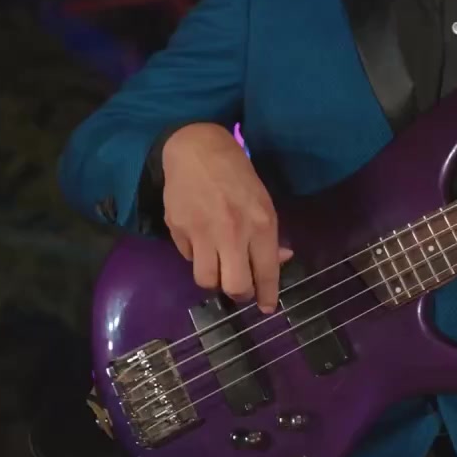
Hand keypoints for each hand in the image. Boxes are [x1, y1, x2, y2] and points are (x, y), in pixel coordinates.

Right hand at [161, 122, 291, 312]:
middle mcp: (232, 233)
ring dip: (215, 280)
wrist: (196, 149)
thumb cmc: (237, 175)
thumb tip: (279, 261)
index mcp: (260, 224)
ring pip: (207, 280)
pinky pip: (189, 258)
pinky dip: (197, 257)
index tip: (267, 308)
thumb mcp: (263, 201)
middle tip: (241, 290)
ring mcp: (202, 232)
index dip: (268, 296)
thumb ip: (269, 235)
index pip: (267, 272)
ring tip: (219, 269)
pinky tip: (201, 242)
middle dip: (240, 295)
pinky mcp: (178, 229)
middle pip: (235, 286)